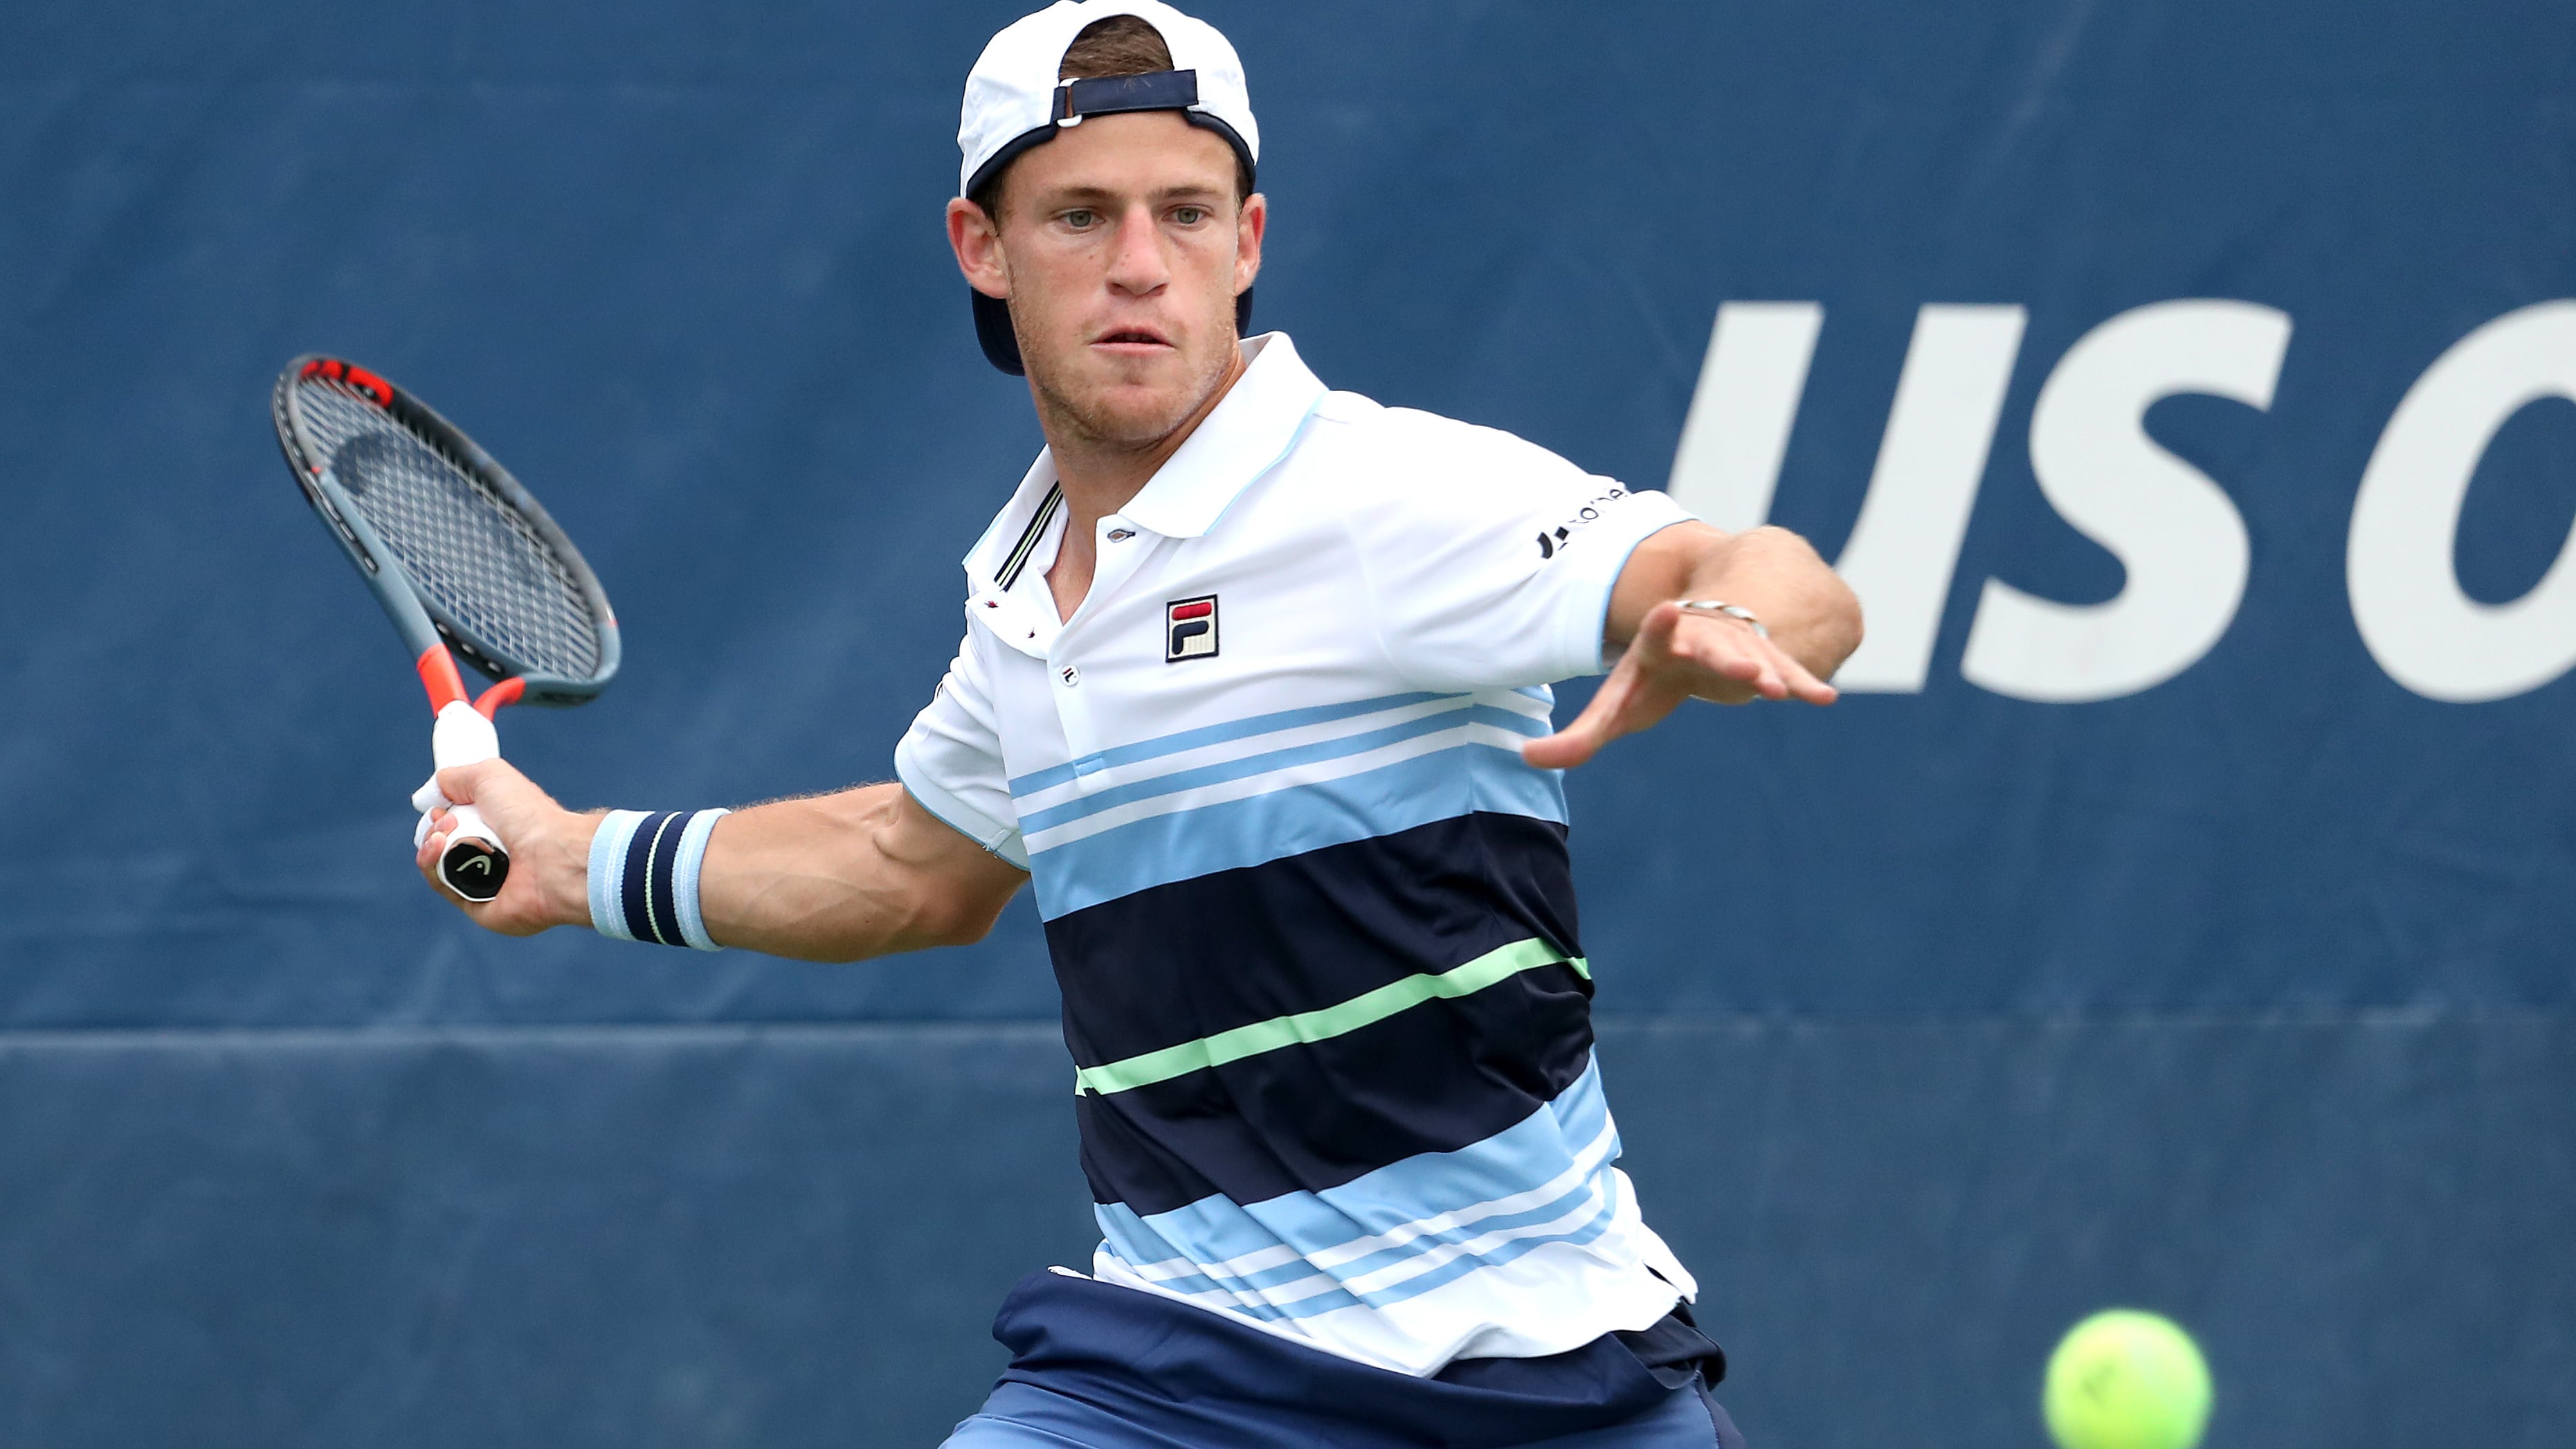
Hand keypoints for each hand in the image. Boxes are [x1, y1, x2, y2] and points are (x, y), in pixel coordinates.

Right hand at [414, 758, 594, 934]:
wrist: (551, 857)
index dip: (441, 814)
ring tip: (444, 833)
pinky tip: (438, 848)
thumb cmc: (528, 815)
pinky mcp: (478, 906)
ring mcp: (486, 882)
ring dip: (430, 845)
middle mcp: (494, 855)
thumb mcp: (490, 777)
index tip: (440, 807)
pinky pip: (443, 886)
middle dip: (434, 828)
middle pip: (442, 844)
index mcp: (501, 827)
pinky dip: (432, 866)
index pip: (458, 824)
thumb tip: (435, 791)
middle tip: (447, 820)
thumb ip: (457, 778)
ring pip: (437, 865)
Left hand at [1522, 600, 1837, 769]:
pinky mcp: (1770, 661)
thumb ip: (1579, 736)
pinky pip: (1788, 674)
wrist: (1698, 635)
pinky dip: (1804, 685)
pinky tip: (1824, 699)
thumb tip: (1527, 756)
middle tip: (1745, 669)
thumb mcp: (1618, 704)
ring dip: (1771, 672)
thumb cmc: (1652, 676)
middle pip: (1716, 646)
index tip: (1666, 607)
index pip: (1659, 633)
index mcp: (1662, 642)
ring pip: (1757, 657)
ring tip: (1782, 691)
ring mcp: (1740, 646)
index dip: (1663, 624)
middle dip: (1729, 656)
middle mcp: (1704, 637)